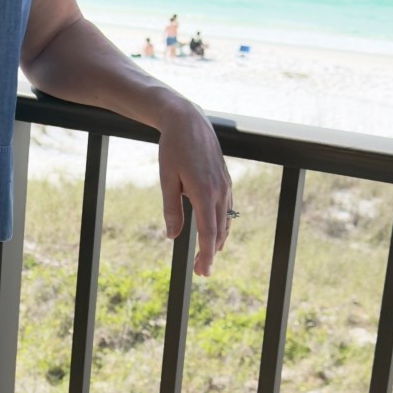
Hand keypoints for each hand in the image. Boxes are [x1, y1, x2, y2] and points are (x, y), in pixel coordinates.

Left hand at [156, 99, 232, 276]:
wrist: (188, 120)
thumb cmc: (172, 148)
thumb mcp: (166, 180)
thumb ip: (171, 209)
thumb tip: (172, 236)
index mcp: (204, 192)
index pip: (208, 233)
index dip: (206, 255)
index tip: (203, 272)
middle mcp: (219, 190)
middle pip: (218, 231)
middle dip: (211, 253)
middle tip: (201, 271)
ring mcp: (225, 184)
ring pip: (225, 220)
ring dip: (217, 240)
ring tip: (209, 256)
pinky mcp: (225, 179)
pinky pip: (226, 208)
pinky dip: (222, 223)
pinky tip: (215, 230)